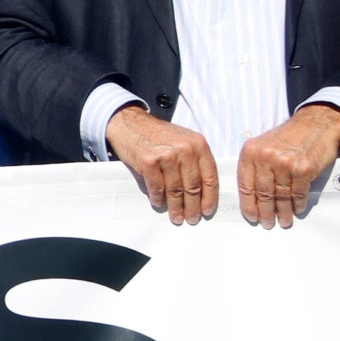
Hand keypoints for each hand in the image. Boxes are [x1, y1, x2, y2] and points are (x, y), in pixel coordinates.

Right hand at [104, 107, 218, 225]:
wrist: (129, 123)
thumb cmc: (156, 134)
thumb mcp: (183, 141)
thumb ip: (194, 160)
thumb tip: (200, 191)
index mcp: (198, 144)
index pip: (210, 177)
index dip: (209, 198)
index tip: (207, 210)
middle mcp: (185, 149)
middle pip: (193, 187)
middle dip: (192, 207)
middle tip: (191, 218)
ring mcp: (166, 155)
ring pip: (175, 190)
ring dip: (176, 207)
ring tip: (176, 217)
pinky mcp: (149, 162)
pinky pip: (156, 187)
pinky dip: (158, 198)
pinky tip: (159, 203)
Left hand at [236, 104, 339, 229]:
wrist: (314, 124)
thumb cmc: (288, 136)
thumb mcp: (263, 145)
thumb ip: (255, 166)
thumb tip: (251, 194)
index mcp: (251, 152)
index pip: (245, 185)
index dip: (248, 204)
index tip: (251, 216)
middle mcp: (266, 157)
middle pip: (263, 193)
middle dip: (265, 212)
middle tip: (267, 222)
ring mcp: (285, 163)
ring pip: (281, 196)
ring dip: (282, 211)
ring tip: (282, 220)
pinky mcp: (304, 169)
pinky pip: (298, 193)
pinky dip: (297, 204)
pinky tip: (296, 209)